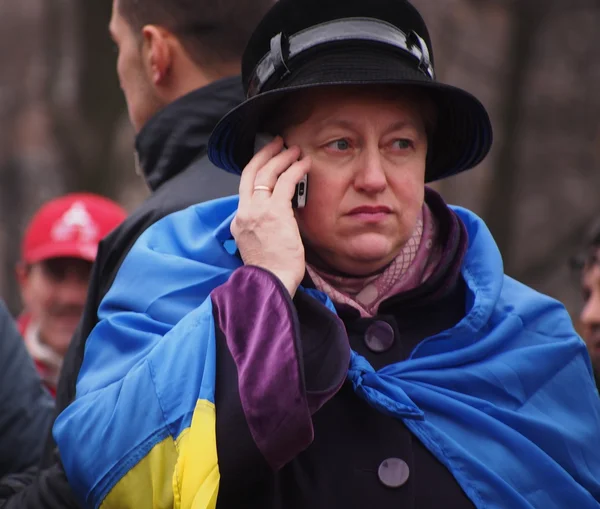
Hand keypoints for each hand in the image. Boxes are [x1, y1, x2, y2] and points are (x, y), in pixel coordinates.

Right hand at [232, 136, 310, 296]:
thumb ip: (262, 227)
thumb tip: (278, 217)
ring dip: (283, 158)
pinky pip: (285, 183)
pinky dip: (295, 170)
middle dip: (265, 154)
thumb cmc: (270, 271)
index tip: (266, 160)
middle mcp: (245, 212)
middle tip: (278, 143)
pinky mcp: (275, 212)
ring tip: (295, 150)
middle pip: (251, 172)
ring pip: (267, 173)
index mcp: (239, 221)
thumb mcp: (258, 245)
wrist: (270, 282)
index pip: (245, 187)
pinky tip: (304, 164)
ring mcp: (258, 211)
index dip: (256, 168)